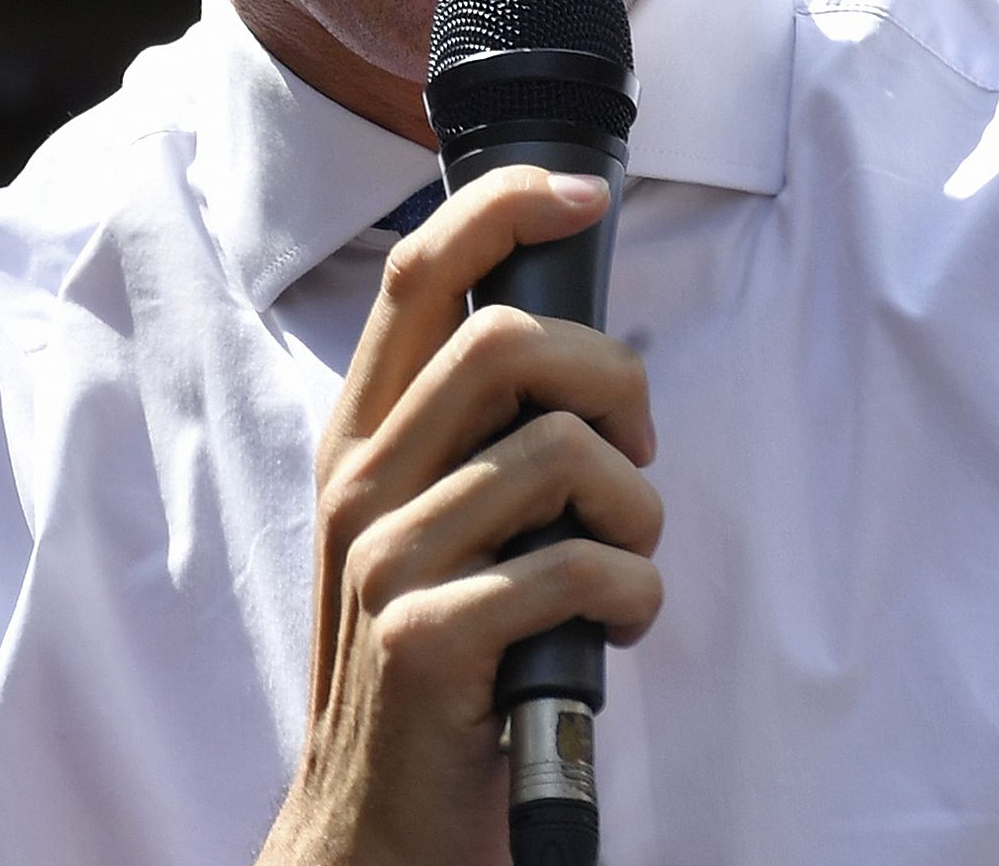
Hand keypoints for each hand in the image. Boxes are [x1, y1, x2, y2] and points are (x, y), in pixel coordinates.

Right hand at [257, 167, 663, 865]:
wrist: (380, 823)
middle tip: (636, 450)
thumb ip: (482, 432)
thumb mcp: (438, 523)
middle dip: (615, 379)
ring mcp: (385, 562)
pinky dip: (636, 594)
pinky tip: (618, 627)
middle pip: (506, 342)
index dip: (506, 207)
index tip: (588, 194)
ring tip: (628, 561)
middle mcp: (362, 485)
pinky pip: (579, 566)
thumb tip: (583, 347)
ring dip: (636, 511)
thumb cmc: (445, 656)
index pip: (419, 272)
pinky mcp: (428, 640)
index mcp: (364, 439)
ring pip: (559, 454)